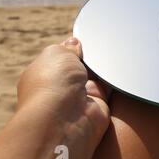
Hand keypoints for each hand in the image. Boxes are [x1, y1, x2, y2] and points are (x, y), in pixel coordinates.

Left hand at [0, 37, 110, 158]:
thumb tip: (74, 43)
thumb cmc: (52, 84)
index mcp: (43, 74)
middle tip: (97, 47)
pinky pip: (109, 86)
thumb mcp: (57, 53)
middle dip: (88, 58)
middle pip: (79, 66)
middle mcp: (60, 88)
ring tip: (107, 56)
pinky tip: (115, 69)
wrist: (65, 118)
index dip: (71, 47)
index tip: (82, 39)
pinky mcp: (98, 104)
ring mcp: (79, 97)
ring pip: (95, 76)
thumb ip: (68, 47)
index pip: (60, 57)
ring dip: (100, 68)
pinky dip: (113, 79)